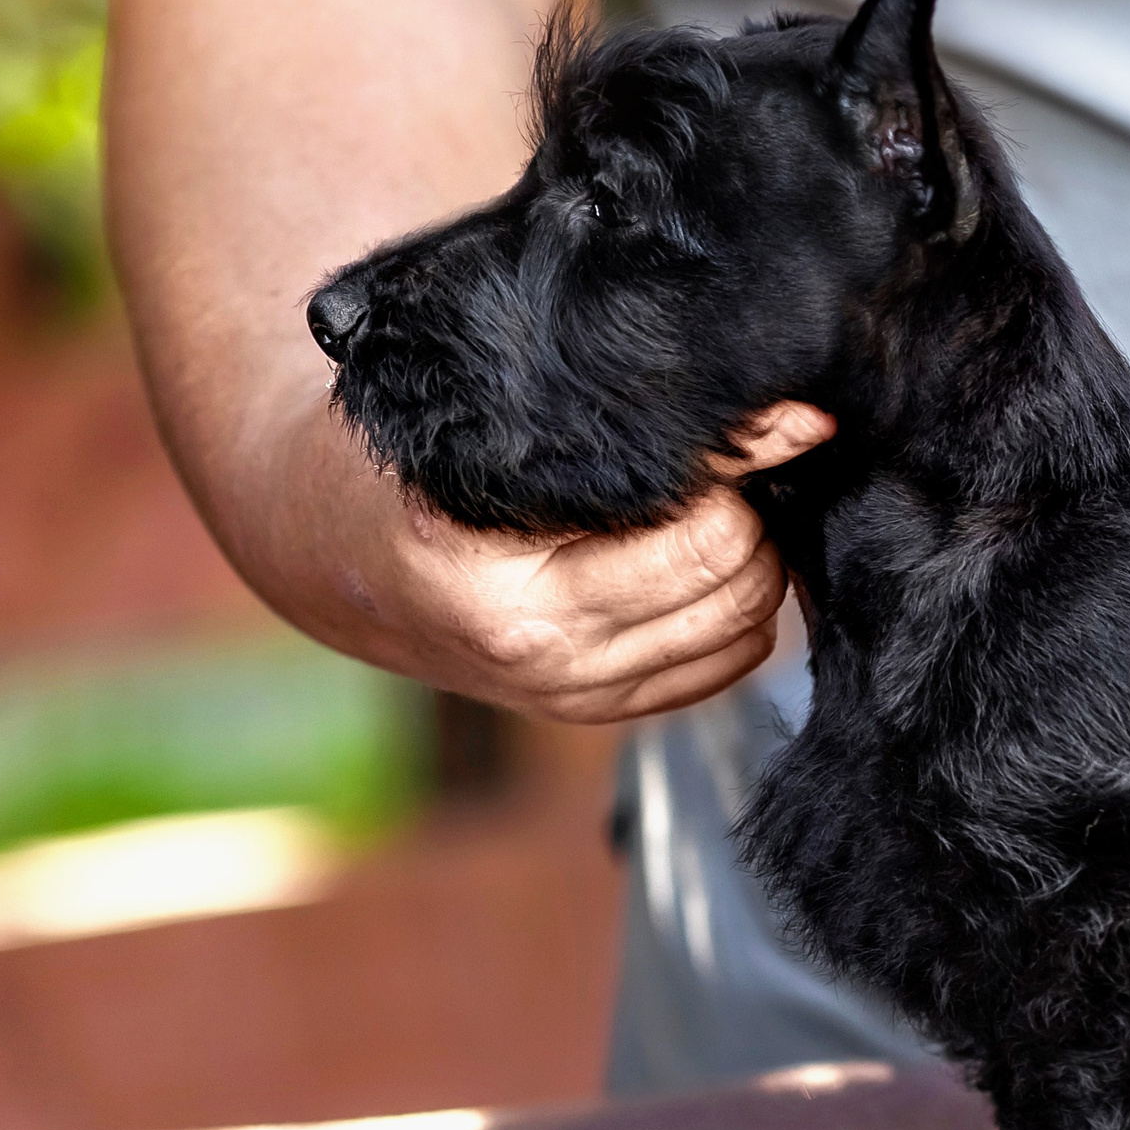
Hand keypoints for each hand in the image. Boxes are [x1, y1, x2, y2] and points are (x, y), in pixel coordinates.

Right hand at [299, 400, 834, 722]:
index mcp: (509, 596)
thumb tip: (797, 420)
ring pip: (743, 634)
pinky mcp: (599, 712)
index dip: (742, 469)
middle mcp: (546, 662)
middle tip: (732, 462)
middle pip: (734, 589)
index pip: (700, 540)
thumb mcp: (496, 427)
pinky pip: (721, 669)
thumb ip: (637, 422)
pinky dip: (733, 613)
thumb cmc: (411, 463)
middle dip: (754, 517)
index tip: (759, 417)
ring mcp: (574, 698)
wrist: (332, 550)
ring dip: (752, 565)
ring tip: (716, 503)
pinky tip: (701, 559)